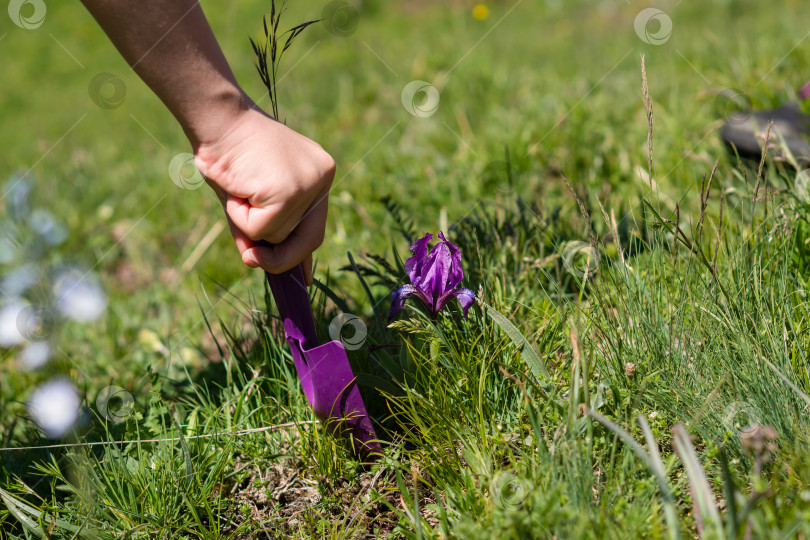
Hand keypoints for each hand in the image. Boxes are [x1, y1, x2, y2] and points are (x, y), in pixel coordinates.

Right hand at [193, 107, 334, 284]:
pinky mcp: (290, 192)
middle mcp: (322, 178)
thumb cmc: (227, 153)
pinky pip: (261, 230)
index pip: (315, 223)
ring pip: (278, 237)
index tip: (303, 279)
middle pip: (309, 239)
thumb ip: (259, 229)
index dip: (305, 253)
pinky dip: (240, 217)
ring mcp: (309, 186)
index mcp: (318, 173)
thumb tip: (257, 262)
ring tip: (238, 188)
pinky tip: (237, 188)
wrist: (217, 119)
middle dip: (279, 257)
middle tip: (252, 260)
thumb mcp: (248, 197)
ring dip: (247, 222)